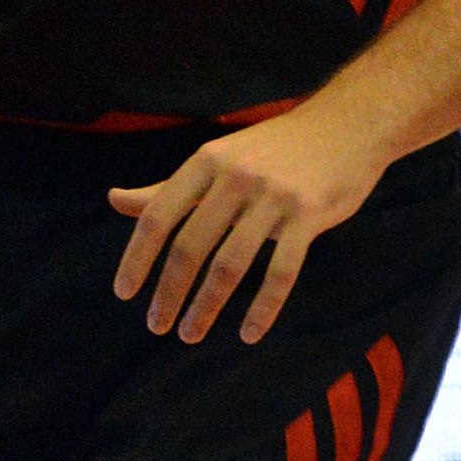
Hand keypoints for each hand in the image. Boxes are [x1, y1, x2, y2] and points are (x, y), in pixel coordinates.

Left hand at [109, 109, 393, 344]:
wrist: (346, 126)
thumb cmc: (271, 150)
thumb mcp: (215, 160)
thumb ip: (168, 188)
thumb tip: (114, 201)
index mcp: (205, 162)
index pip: (159, 215)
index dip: (137, 257)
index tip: (125, 294)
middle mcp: (236, 177)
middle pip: (190, 245)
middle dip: (169, 292)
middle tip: (157, 325)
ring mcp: (274, 197)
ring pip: (231, 264)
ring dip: (207, 306)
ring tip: (190, 334)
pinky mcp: (310, 215)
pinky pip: (282, 271)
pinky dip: (263, 308)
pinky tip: (249, 334)